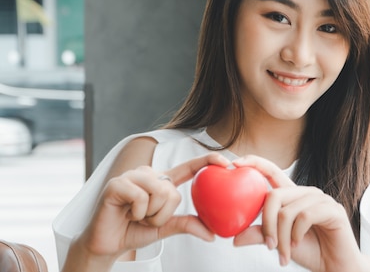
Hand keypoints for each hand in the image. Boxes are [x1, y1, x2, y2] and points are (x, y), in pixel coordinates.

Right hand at [69, 153, 230, 268]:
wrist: (107, 245)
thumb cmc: (135, 232)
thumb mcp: (165, 227)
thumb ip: (186, 224)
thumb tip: (212, 234)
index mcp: (162, 181)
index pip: (189, 167)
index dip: (208, 160)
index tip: (227, 161)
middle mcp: (148, 173)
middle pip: (173, 191)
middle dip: (162, 214)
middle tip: (146, 219)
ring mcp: (132, 176)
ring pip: (159, 192)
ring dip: (150, 214)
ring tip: (136, 216)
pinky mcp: (117, 183)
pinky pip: (141, 197)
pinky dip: (137, 213)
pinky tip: (126, 214)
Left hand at [231, 155, 369, 271]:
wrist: (335, 266)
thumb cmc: (309, 251)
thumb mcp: (279, 242)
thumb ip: (260, 235)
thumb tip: (234, 238)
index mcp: (292, 195)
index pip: (272, 172)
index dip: (254, 163)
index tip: (234, 163)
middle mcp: (306, 193)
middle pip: (274, 196)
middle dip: (266, 223)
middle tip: (268, 245)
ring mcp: (320, 199)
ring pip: (287, 211)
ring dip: (282, 237)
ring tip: (283, 254)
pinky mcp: (332, 210)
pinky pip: (304, 216)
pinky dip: (295, 235)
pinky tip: (296, 246)